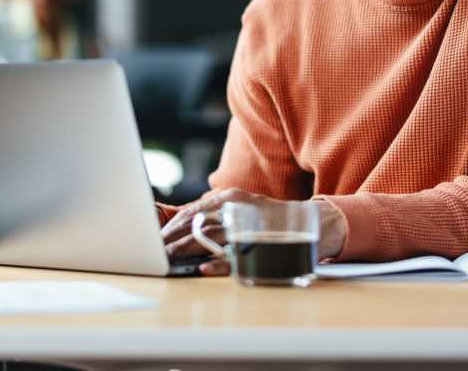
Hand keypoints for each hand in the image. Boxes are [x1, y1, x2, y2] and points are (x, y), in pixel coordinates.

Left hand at [161, 188, 347, 276]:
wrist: (312, 222)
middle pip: (196, 223)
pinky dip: (218, 263)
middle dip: (172, 240)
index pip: (192, 211)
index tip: (155, 238)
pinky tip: (203, 268)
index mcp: (230, 198)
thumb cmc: (268, 219)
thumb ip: (216, 215)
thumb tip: (183, 228)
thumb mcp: (240, 209)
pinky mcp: (261, 246)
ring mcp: (249, 226)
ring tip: (169, 259)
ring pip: (211, 238)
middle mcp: (237, 208)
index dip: (171, 226)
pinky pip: (235, 256)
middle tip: (155, 253)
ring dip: (187, 250)